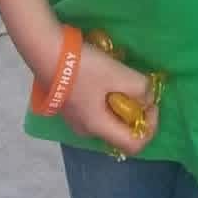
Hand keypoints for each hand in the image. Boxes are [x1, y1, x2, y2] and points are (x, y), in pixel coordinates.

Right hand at [59, 40, 159, 156]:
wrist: (47, 52)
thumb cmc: (84, 67)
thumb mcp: (118, 74)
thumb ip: (140, 88)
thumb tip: (147, 98)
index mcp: (98, 127)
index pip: (134, 144)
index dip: (150, 127)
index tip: (151, 103)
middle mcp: (85, 130)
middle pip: (120, 131)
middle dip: (135, 112)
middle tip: (137, 87)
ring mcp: (75, 119)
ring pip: (108, 119)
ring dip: (122, 102)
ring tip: (122, 79)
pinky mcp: (69, 106)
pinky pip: (97, 109)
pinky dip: (108, 97)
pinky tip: (106, 76)